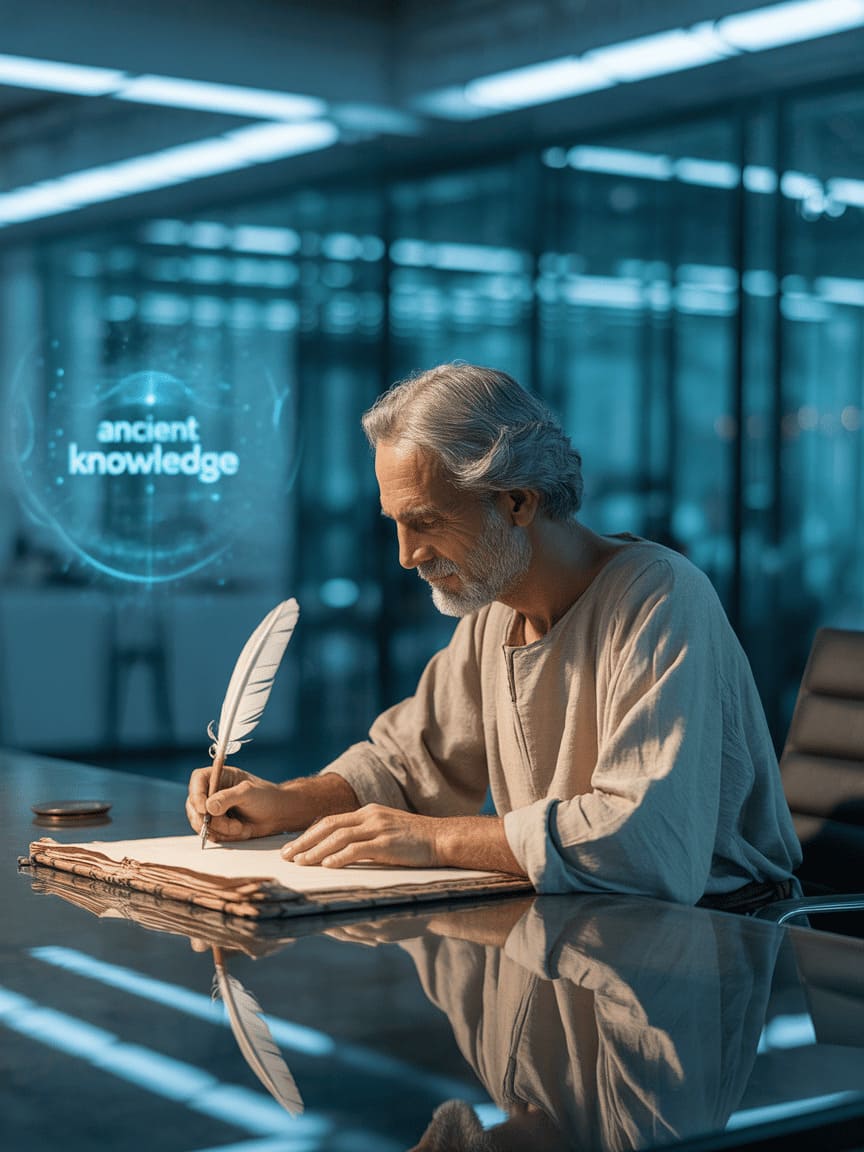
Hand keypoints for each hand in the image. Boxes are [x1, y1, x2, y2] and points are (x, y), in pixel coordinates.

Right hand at [186, 764, 288, 840]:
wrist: (276, 815)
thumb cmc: (265, 797)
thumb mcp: (248, 793)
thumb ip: (228, 797)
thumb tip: (208, 807)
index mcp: (218, 776)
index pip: (198, 780)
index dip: (197, 794)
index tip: (204, 809)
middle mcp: (211, 792)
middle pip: (194, 805)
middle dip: (212, 820)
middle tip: (232, 825)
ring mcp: (211, 809)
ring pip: (200, 823)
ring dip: (220, 829)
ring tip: (240, 827)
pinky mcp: (215, 824)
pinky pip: (209, 833)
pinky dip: (223, 836)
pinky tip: (239, 830)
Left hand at [282, 804, 440, 868]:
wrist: (442, 838)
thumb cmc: (415, 840)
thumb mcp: (386, 830)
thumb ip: (365, 836)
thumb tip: (340, 851)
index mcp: (368, 812)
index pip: (330, 821)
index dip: (309, 834)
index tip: (293, 846)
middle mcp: (370, 816)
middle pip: (328, 826)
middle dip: (304, 841)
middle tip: (286, 856)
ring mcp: (378, 828)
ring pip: (338, 837)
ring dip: (315, 851)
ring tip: (300, 862)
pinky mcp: (387, 844)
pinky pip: (357, 849)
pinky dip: (339, 857)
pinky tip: (326, 866)